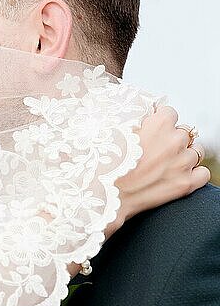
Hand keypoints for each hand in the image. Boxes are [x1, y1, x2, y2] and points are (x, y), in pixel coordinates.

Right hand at [105, 106, 210, 237]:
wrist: (101, 192)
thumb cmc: (102, 161)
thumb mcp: (112, 129)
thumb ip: (132, 117)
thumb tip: (141, 113)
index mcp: (159, 124)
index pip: (169, 112)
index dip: (158, 121)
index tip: (149, 130)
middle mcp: (175, 140)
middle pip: (184, 132)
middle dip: (171, 139)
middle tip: (152, 151)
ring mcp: (182, 162)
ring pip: (197, 151)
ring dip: (184, 156)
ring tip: (163, 165)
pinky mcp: (185, 184)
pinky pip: (203, 173)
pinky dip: (194, 174)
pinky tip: (176, 177)